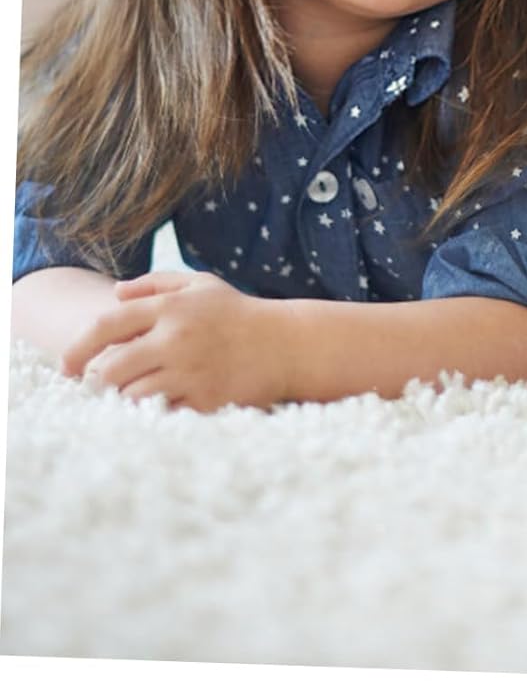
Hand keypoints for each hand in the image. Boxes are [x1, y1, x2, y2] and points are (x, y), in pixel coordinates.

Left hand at [60, 271, 291, 412]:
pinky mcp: (203, 400)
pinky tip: (155, 406)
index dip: (78, 347)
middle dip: (95, 381)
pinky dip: (149, 412)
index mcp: (172, 307)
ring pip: (128, 394)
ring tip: (126, 395)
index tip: (67, 365)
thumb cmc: (240, 314)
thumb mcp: (203, 285)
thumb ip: (157, 283)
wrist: (288, 344)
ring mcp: (190, 371)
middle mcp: (177, 338)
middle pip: (109, 368)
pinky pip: (158, 413)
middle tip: (96, 386)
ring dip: (121, 398)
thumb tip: (115, 294)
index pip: (106, 324)